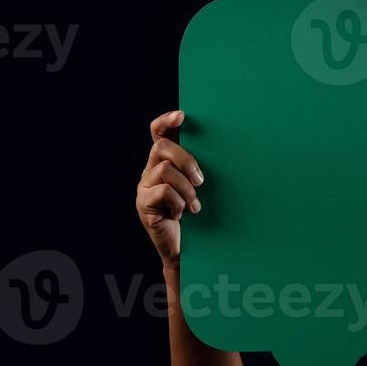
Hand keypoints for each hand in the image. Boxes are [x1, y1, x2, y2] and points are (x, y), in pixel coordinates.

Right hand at [136, 110, 204, 265]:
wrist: (185, 249)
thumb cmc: (195, 215)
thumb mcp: (198, 187)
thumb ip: (198, 168)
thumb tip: (222, 145)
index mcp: (163, 162)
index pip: (157, 133)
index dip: (166, 121)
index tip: (182, 116)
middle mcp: (149, 172)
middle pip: (161, 147)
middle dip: (185, 160)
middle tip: (201, 180)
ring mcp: (144, 188)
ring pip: (165, 170)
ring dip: (186, 188)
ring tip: (194, 205)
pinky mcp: (143, 204)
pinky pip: (163, 191)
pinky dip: (179, 203)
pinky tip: (183, 215)